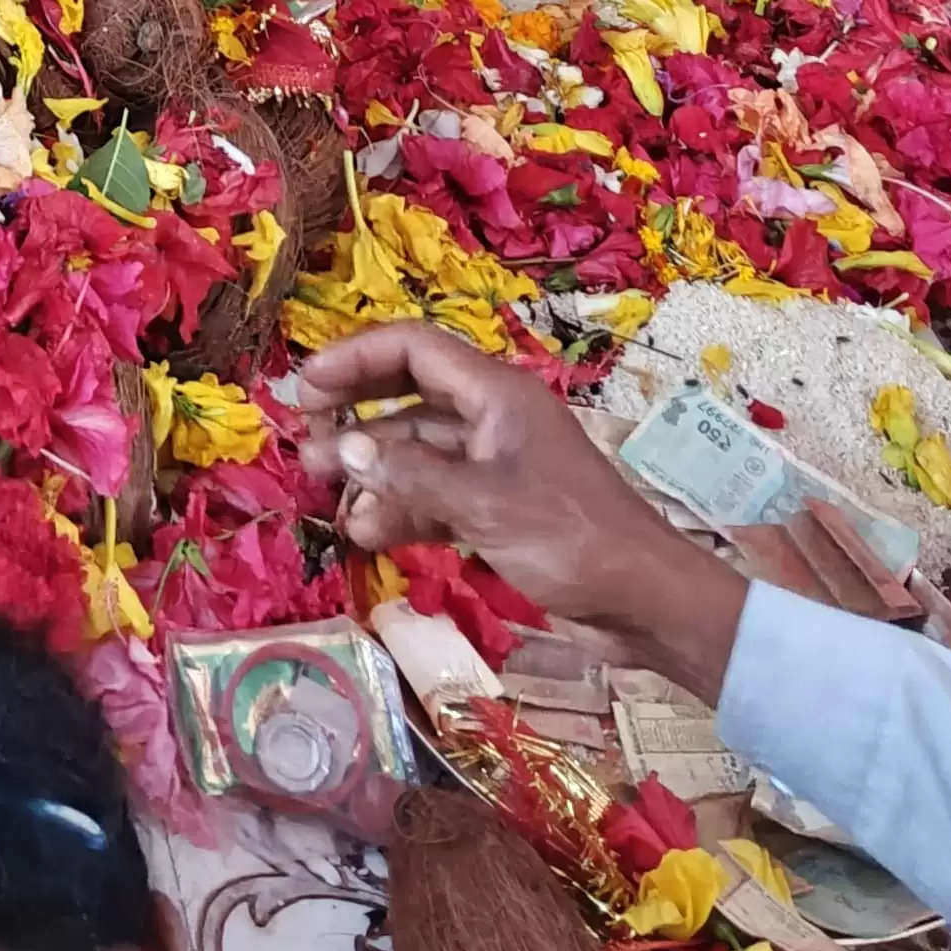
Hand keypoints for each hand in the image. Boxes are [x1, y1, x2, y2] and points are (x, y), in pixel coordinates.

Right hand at [291, 320, 745, 698]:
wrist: (644, 601)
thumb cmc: (571, 537)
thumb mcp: (484, 505)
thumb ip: (410, 476)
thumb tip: (347, 451)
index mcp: (497, 394)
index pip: (412, 349)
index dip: (354, 359)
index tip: (306, 388)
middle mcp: (493, 419)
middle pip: (409, 396)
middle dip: (356, 416)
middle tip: (308, 446)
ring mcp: (496, 465)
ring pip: (419, 452)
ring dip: (374, 472)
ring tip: (327, 496)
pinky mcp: (500, 509)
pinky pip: (437, 495)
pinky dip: (402, 509)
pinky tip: (368, 532)